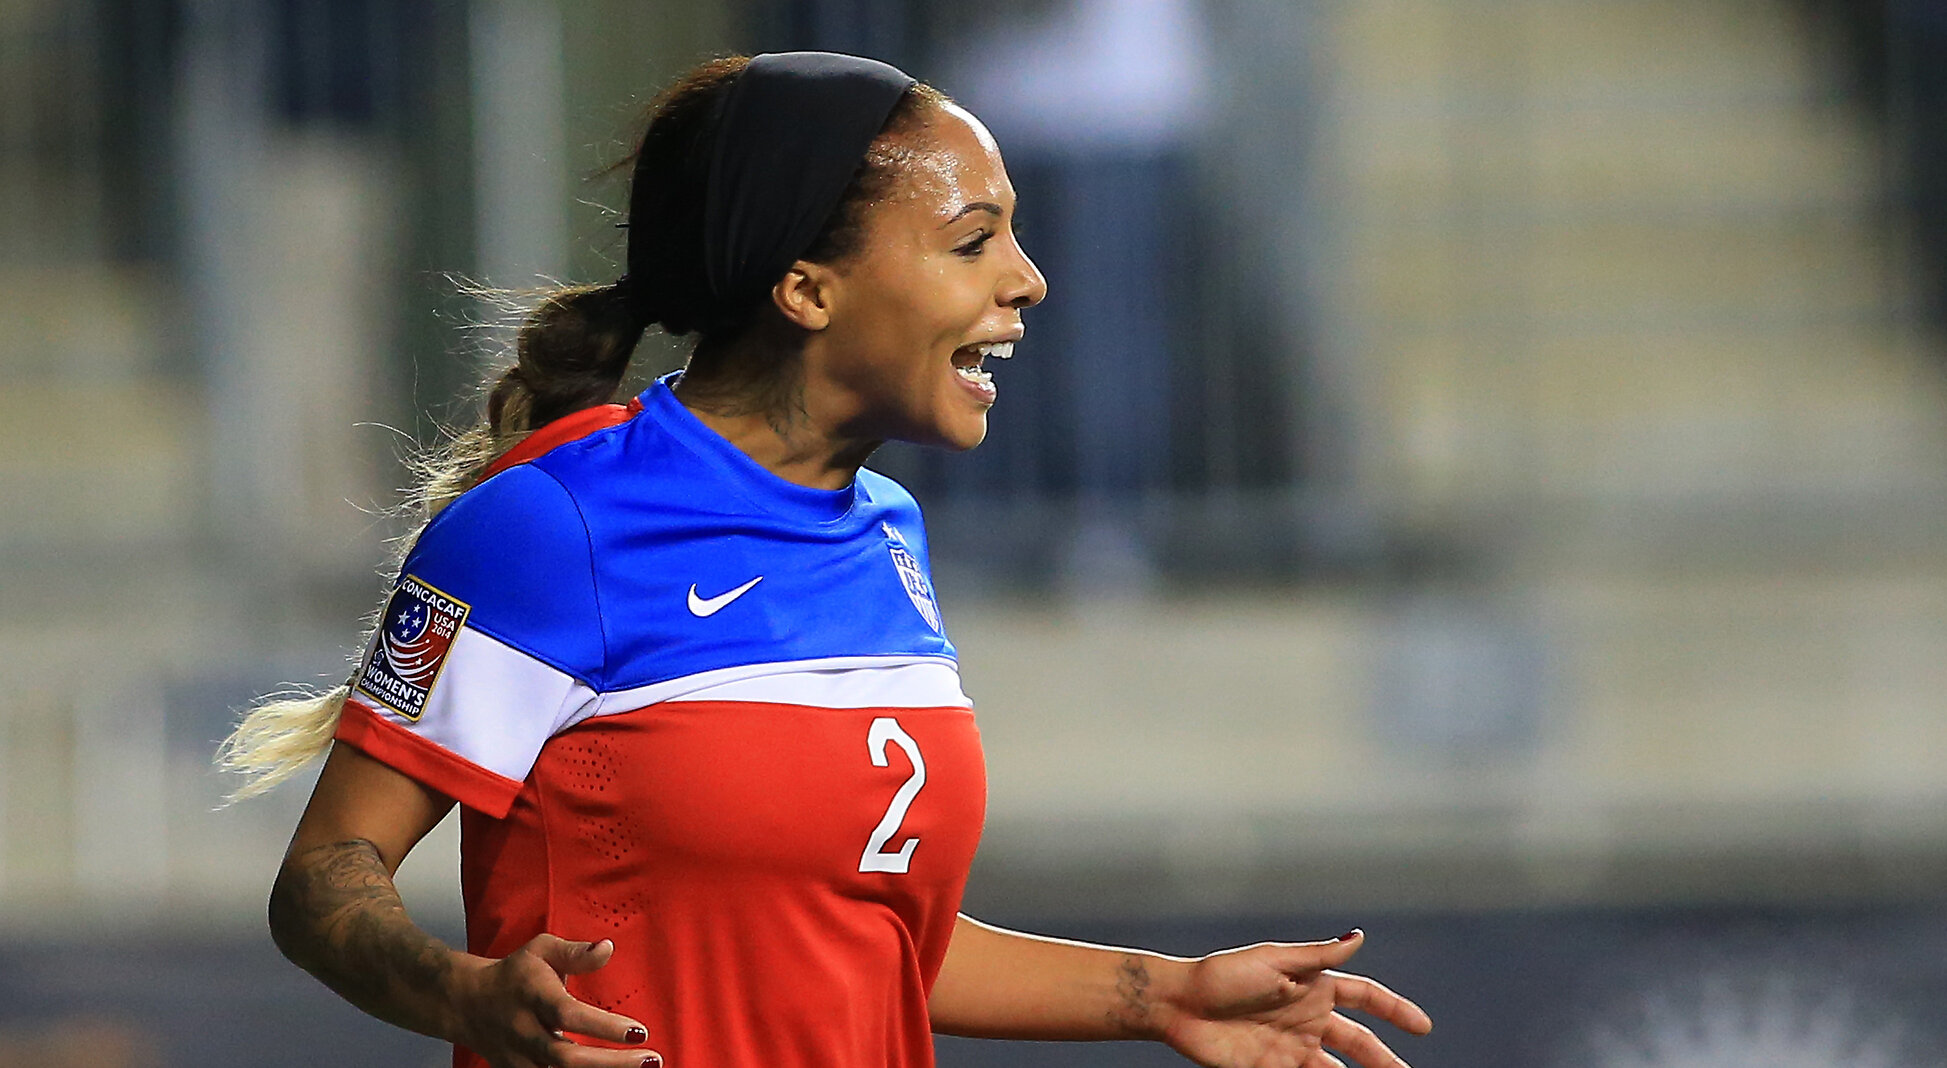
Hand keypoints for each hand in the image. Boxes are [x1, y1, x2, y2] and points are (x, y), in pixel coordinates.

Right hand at [450, 934, 661, 1067]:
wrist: (467, 1004)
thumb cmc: (514, 974)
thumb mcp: (542, 950)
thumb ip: (576, 952)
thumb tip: (608, 948)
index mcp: (533, 996)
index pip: (569, 1015)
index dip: (604, 1026)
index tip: (640, 1032)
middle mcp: (525, 1032)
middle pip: (566, 1058)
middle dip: (611, 1064)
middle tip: (652, 1060)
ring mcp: (520, 1059)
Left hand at [1156, 930, 1430, 1067]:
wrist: (1178, 1006)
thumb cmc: (1222, 975)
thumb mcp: (1274, 961)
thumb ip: (1318, 956)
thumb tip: (1359, 936)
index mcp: (1312, 985)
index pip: (1364, 997)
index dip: (1394, 1010)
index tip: (1423, 1027)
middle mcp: (1307, 1017)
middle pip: (1358, 1043)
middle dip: (1384, 1061)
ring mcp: (1291, 1047)